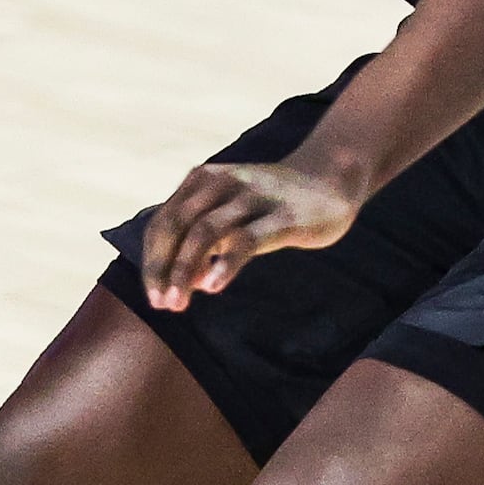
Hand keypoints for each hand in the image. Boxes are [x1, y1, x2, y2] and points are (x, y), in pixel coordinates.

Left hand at [134, 157, 362, 311]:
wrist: (329, 180)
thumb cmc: (271, 205)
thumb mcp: (232, 218)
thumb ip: (205, 244)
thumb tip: (186, 282)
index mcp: (201, 181)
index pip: (163, 224)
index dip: (153, 262)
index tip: (154, 297)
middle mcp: (221, 182)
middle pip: (175, 226)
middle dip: (162, 267)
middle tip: (161, 304)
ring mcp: (251, 196)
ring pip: (204, 232)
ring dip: (184, 270)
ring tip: (178, 302)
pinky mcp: (282, 215)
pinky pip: (246, 239)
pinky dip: (224, 264)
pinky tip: (213, 287)